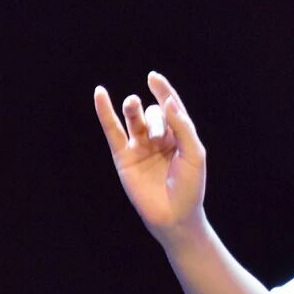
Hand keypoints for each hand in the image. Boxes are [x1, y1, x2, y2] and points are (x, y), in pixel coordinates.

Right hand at [93, 72, 206, 241]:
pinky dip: (105, 113)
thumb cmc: (190, 186)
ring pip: (133, 118)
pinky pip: (112, 132)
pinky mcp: (124, 157)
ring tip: (132, 102)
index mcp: (180, 136)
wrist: (174, 216)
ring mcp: (140, 147)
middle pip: (154, 113)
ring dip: (133, 108)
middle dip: (156, 120)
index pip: (171, 107)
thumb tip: (167, 101)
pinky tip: (100, 95)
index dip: (163, 91)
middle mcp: (159, 138)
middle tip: (158, 139)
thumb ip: (182, 127)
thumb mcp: (194, 154)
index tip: (153, 77)